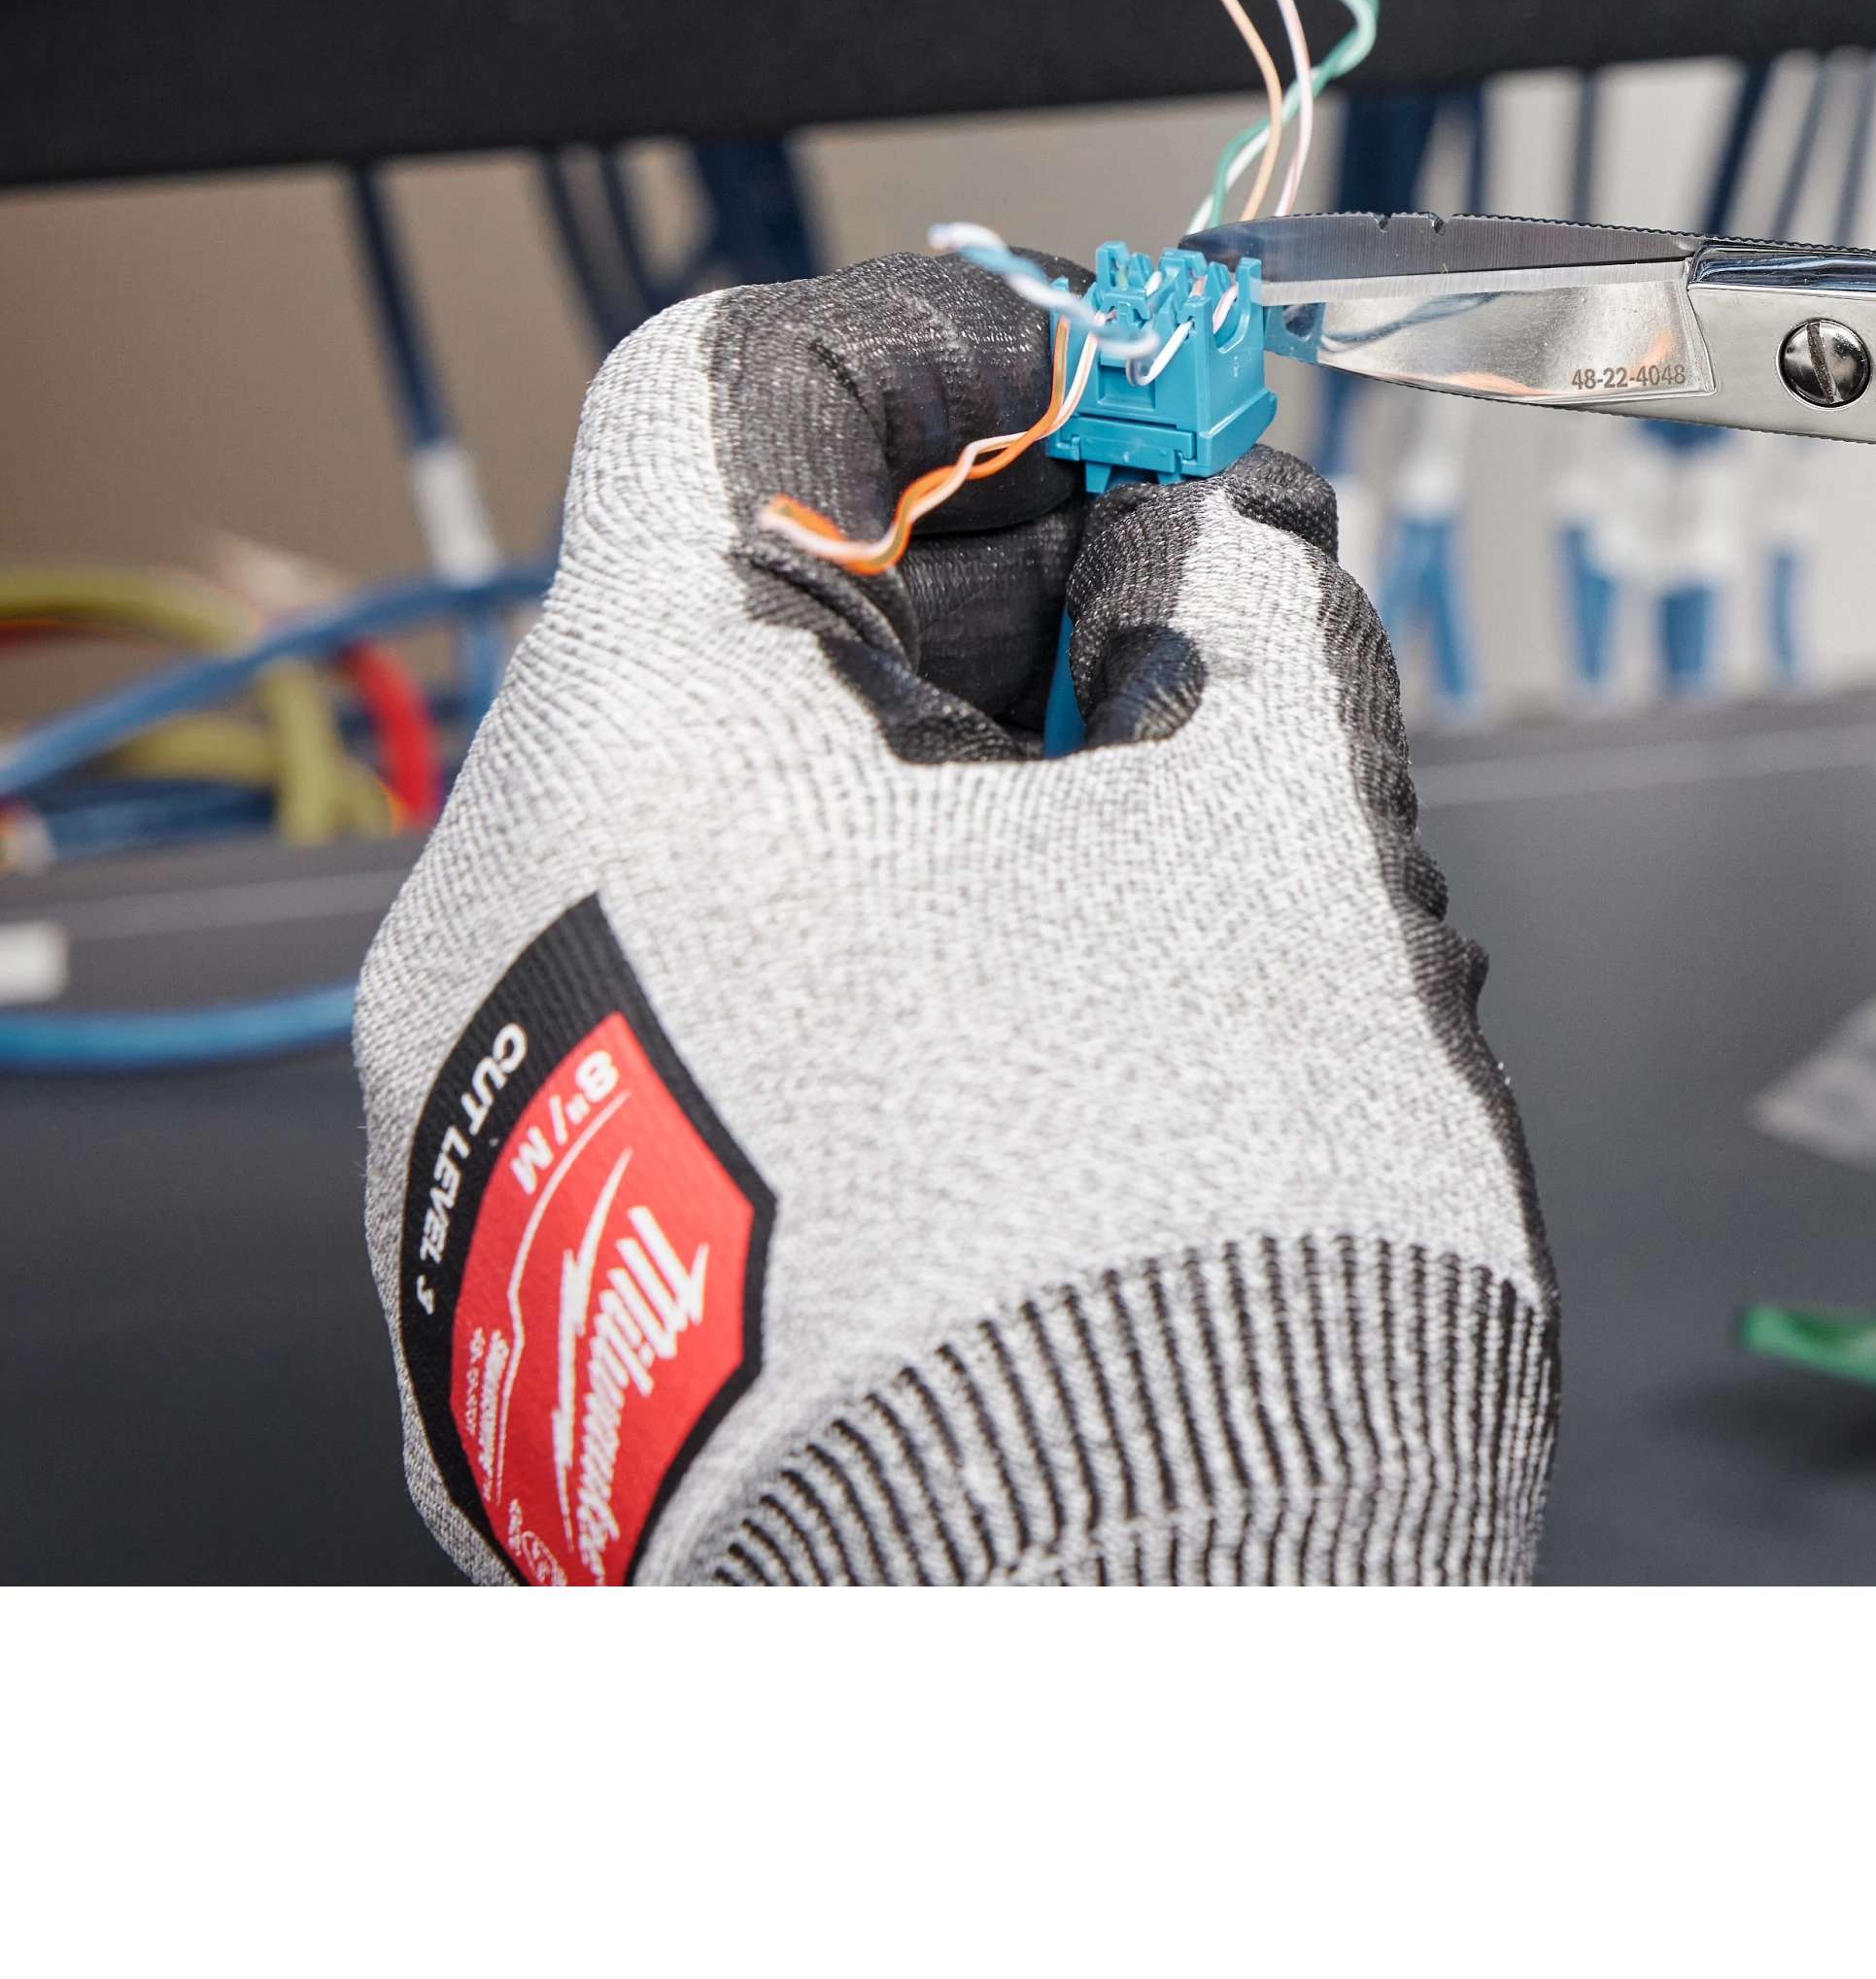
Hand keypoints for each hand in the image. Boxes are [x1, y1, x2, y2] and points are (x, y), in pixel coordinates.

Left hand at [356, 254, 1548, 1589]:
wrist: (1133, 1630)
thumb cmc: (1186, 1274)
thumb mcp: (1279, 835)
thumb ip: (1244, 609)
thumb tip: (1223, 538)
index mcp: (647, 757)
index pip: (741, 391)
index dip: (963, 348)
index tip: (1125, 383)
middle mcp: (498, 929)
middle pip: (734, 625)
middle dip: (998, 591)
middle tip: (1208, 612)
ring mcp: (493, 1129)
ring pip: (726, 846)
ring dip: (955, 793)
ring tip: (1180, 856)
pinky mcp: (541, 1291)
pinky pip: (701, 1033)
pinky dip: (876, 973)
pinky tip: (1071, 1033)